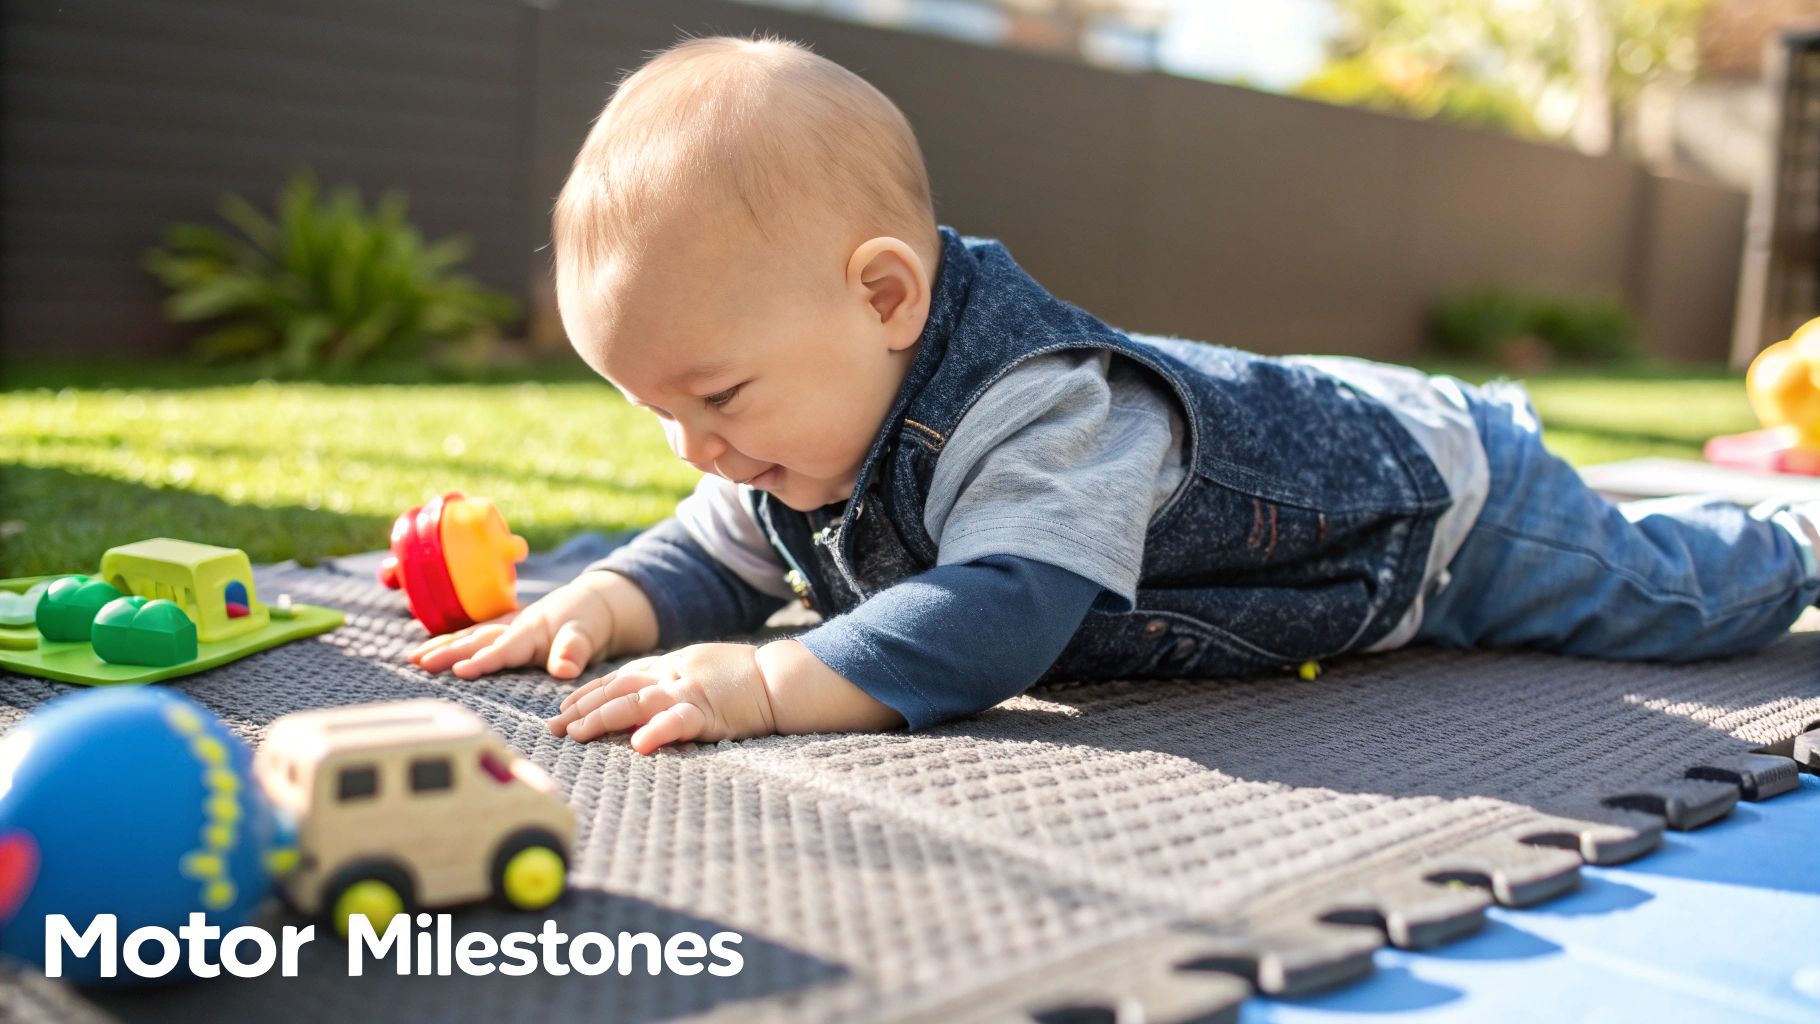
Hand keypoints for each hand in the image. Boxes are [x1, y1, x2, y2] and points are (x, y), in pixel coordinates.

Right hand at [405, 578, 614, 679]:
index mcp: (530, 632)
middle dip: (448, 651)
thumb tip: (565, 671)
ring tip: (414, 660)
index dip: (483, 660)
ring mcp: (505, 626)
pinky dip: (451, 640)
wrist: (592, 603)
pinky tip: (430, 650)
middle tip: (420, 664)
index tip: (459, 670)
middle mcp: (513, 627)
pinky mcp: (503, 628)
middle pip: (476, 640)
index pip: (503, 649)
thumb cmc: (588, 623)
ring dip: (442, 645)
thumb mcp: (587, 635)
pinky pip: (473, 634)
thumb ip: (574, 651)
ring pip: (469, 635)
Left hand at [544, 642, 777, 753]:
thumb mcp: (699, 669)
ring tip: (575, 734)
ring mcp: (687, 692)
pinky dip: (656, 732)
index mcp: (669, 666)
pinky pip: (677, 721)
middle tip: (553, 728)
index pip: (619, 677)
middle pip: (616, 688)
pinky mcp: (708, 712)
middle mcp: (671, 676)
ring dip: (601, 718)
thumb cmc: (744, 678)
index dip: (588, 692)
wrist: (779, 678)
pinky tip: (637, 745)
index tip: (563, 708)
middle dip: (581, 708)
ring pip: (634, 702)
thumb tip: (644, 699)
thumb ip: (671, 680)